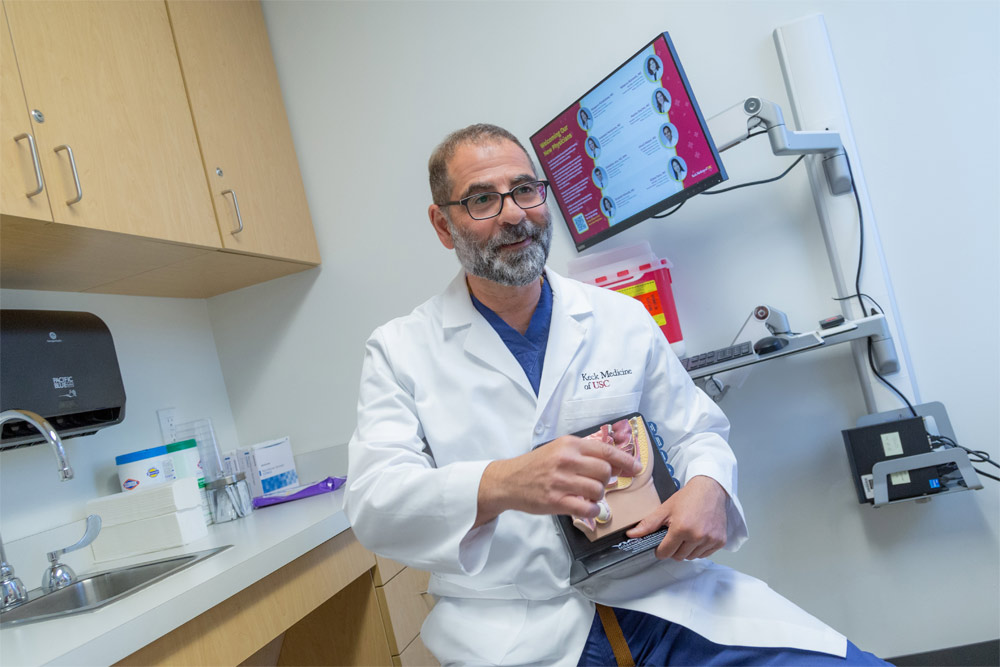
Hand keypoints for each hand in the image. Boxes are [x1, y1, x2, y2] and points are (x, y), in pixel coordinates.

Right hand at [475, 435, 642, 526]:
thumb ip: (583, 454)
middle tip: (597, 484)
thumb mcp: (558, 450)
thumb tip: (613, 464)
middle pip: (605, 472)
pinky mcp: (556, 500)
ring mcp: (561, 481)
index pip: (605, 450)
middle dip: (606, 481)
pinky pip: (587, 508)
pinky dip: (592, 510)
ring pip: (598, 490)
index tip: (636, 467)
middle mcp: (566, 460)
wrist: (508, 481)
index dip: (625, 460)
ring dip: (598, 496)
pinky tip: (586, 508)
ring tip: (587, 495)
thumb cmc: (536, 466)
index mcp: (569, 444)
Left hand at [626, 475, 728, 560]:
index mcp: (681, 528)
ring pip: (692, 557)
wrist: (710, 489)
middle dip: (674, 549)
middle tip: (675, 536)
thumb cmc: (688, 498)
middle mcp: (697, 536)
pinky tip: (697, 535)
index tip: (661, 545)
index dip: (660, 550)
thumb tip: (631, 534)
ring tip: (687, 534)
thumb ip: (648, 524)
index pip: (666, 552)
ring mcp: (710, 539)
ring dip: (687, 550)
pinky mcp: (719, 541)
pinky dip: (699, 549)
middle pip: (679, 556)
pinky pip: (705, 554)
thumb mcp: (665, 509)